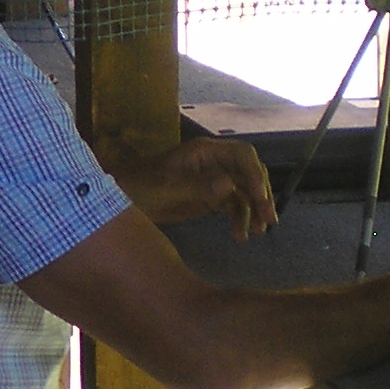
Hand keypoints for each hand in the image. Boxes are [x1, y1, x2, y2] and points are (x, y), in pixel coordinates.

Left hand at [116, 137, 278, 239]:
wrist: (123, 200)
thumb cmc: (142, 186)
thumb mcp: (168, 186)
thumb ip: (199, 185)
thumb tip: (231, 185)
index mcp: (206, 151)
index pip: (242, 155)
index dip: (255, 174)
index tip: (260, 198)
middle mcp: (214, 162)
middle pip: (249, 174)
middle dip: (261, 196)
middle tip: (267, 220)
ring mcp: (213, 179)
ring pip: (244, 192)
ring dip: (253, 211)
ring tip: (257, 233)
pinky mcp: (210, 197)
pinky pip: (233, 206)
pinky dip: (239, 219)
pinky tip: (240, 237)